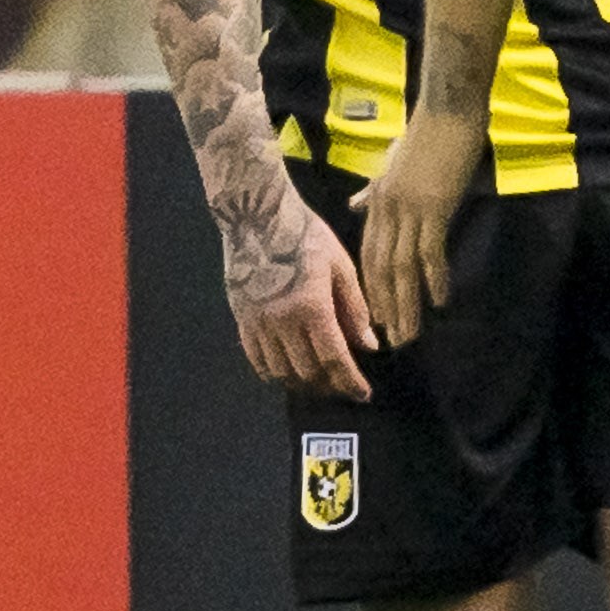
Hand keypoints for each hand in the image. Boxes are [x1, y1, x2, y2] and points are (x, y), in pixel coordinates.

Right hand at [229, 198, 374, 397]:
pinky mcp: (240, 319)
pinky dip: (273, 372)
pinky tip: (287, 372)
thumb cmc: (306, 235)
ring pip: (280, 371)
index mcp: (312, 307)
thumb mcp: (340, 265)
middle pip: (307, 371)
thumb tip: (369, 345)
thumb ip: (355, 308)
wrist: (257, 216)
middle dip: (329, 384)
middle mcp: (282, 321)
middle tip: (343, 385)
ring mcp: (257, 323)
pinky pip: (255, 359)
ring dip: (302, 382)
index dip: (350, 381)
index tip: (363, 394)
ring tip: (319, 381)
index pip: (334, 358)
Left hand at [354, 107, 488, 350]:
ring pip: (402, 267)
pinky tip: (438, 301)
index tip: (378, 318)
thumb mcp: (392, 163)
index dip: (372, 289)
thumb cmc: (426, 133)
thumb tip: (356, 204)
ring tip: (411, 333)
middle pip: (381, 268)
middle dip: (387, 307)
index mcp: (378, 202)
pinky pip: (429, 251)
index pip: (369, 255)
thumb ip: (375, 188)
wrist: (446, 110)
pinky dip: (433, 278)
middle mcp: (387, 210)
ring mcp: (409, 210)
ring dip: (406, 304)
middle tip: (394, 339)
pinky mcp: (433, 206)